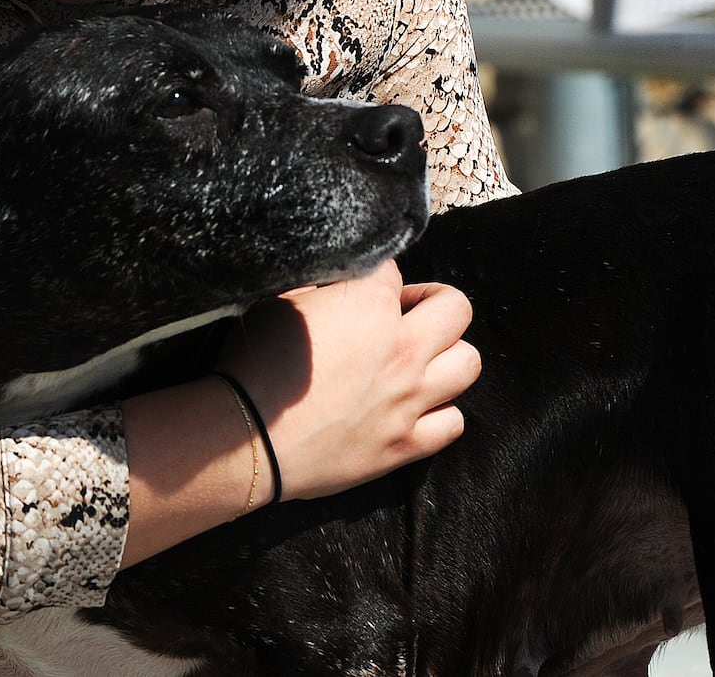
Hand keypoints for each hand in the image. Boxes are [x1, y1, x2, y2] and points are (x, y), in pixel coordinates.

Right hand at [214, 259, 479, 501]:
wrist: (246, 438)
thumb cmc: (254, 365)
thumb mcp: (278, 303)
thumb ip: (316, 288)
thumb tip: (330, 286)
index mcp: (369, 304)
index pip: (393, 269)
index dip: (375, 275)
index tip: (362, 286)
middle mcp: (402, 348)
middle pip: (456, 307)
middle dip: (434, 301)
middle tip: (407, 312)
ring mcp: (409, 399)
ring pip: (469, 363)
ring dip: (447, 354)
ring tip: (421, 358)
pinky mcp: (406, 444)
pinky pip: (454, 422)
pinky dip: (441, 411)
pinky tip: (416, 406)